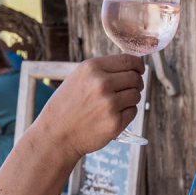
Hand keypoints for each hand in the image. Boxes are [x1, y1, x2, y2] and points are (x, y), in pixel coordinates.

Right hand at [28, 54, 145, 155]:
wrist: (56, 134)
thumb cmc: (67, 105)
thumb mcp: (78, 78)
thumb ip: (102, 70)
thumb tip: (131, 66)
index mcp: (92, 68)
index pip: (128, 60)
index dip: (138, 65)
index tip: (139, 69)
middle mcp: (101, 83)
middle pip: (135, 78)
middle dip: (137, 82)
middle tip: (132, 87)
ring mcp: (109, 104)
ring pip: (136, 95)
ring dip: (131, 98)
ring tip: (117, 103)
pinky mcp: (115, 123)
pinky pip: (133, 111)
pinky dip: (128, 112)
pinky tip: (113, 115)